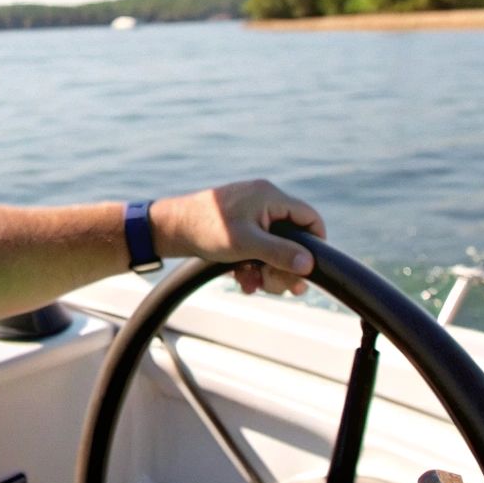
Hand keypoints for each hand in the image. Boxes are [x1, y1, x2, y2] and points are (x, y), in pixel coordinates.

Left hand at [149, 180, 325, 295]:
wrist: (168, 228)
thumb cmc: (206, 229)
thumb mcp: (246, 244)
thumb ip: (279, 253)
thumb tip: (309, 265)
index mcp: (270, 197)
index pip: (309, 218)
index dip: (315, 243)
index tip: (309, 269)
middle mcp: (263, 202)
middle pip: (292, 239)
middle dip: (284, 266)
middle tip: (275, 285)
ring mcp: (250, 215)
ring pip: (273, 248)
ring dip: (267, 270)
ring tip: (252, 283)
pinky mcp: (238, 228)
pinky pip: (256, 249)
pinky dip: (252, 266)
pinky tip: (241, 280)